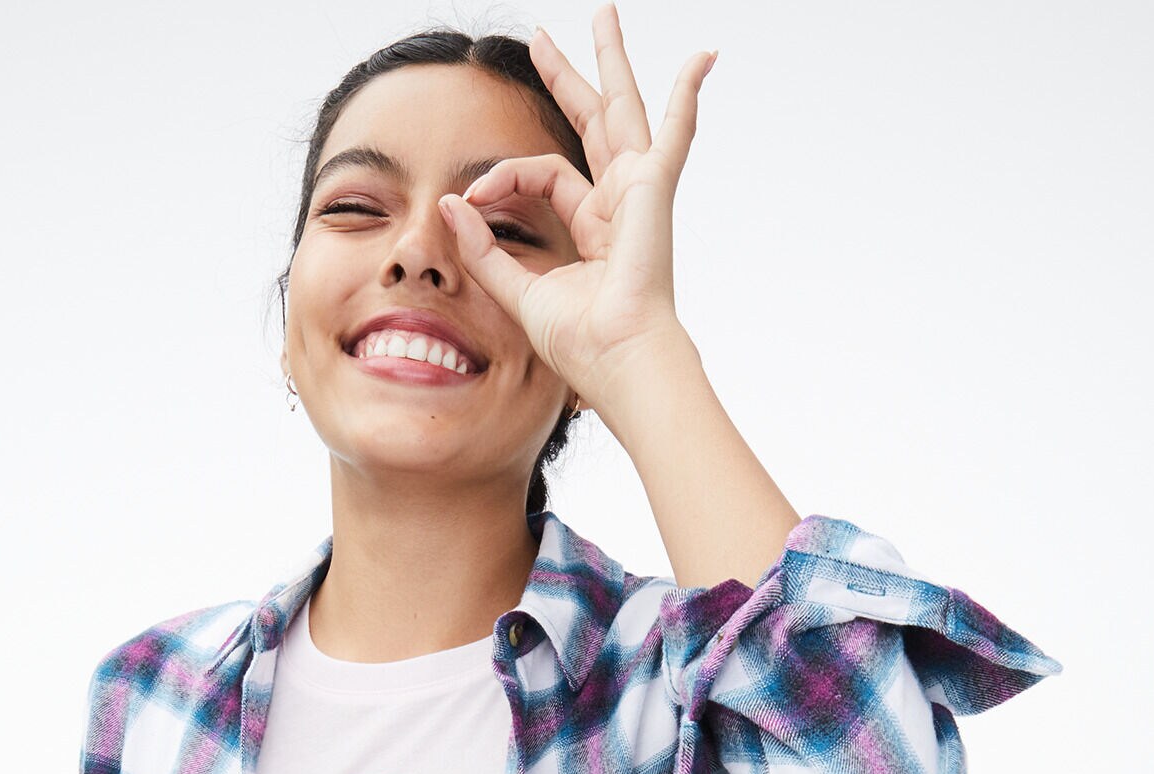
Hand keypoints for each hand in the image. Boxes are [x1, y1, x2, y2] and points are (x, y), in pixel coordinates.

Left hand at [437, 4, 716, 421]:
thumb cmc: (581, 344)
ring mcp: (640, 193)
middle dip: (565, 77)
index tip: (469, 194)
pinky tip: (704, 57)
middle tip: (540, 38)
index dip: (502, 176)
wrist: (618, 360)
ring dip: (612, 60)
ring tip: (603, 14)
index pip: (542, 174)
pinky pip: (676, 131)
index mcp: (593, 229)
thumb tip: (448, 203)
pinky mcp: (653, 188)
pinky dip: (689, 94)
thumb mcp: (516, 291)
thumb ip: (483, 249)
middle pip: (589, 124)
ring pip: (621, 110)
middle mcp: (620, 205)